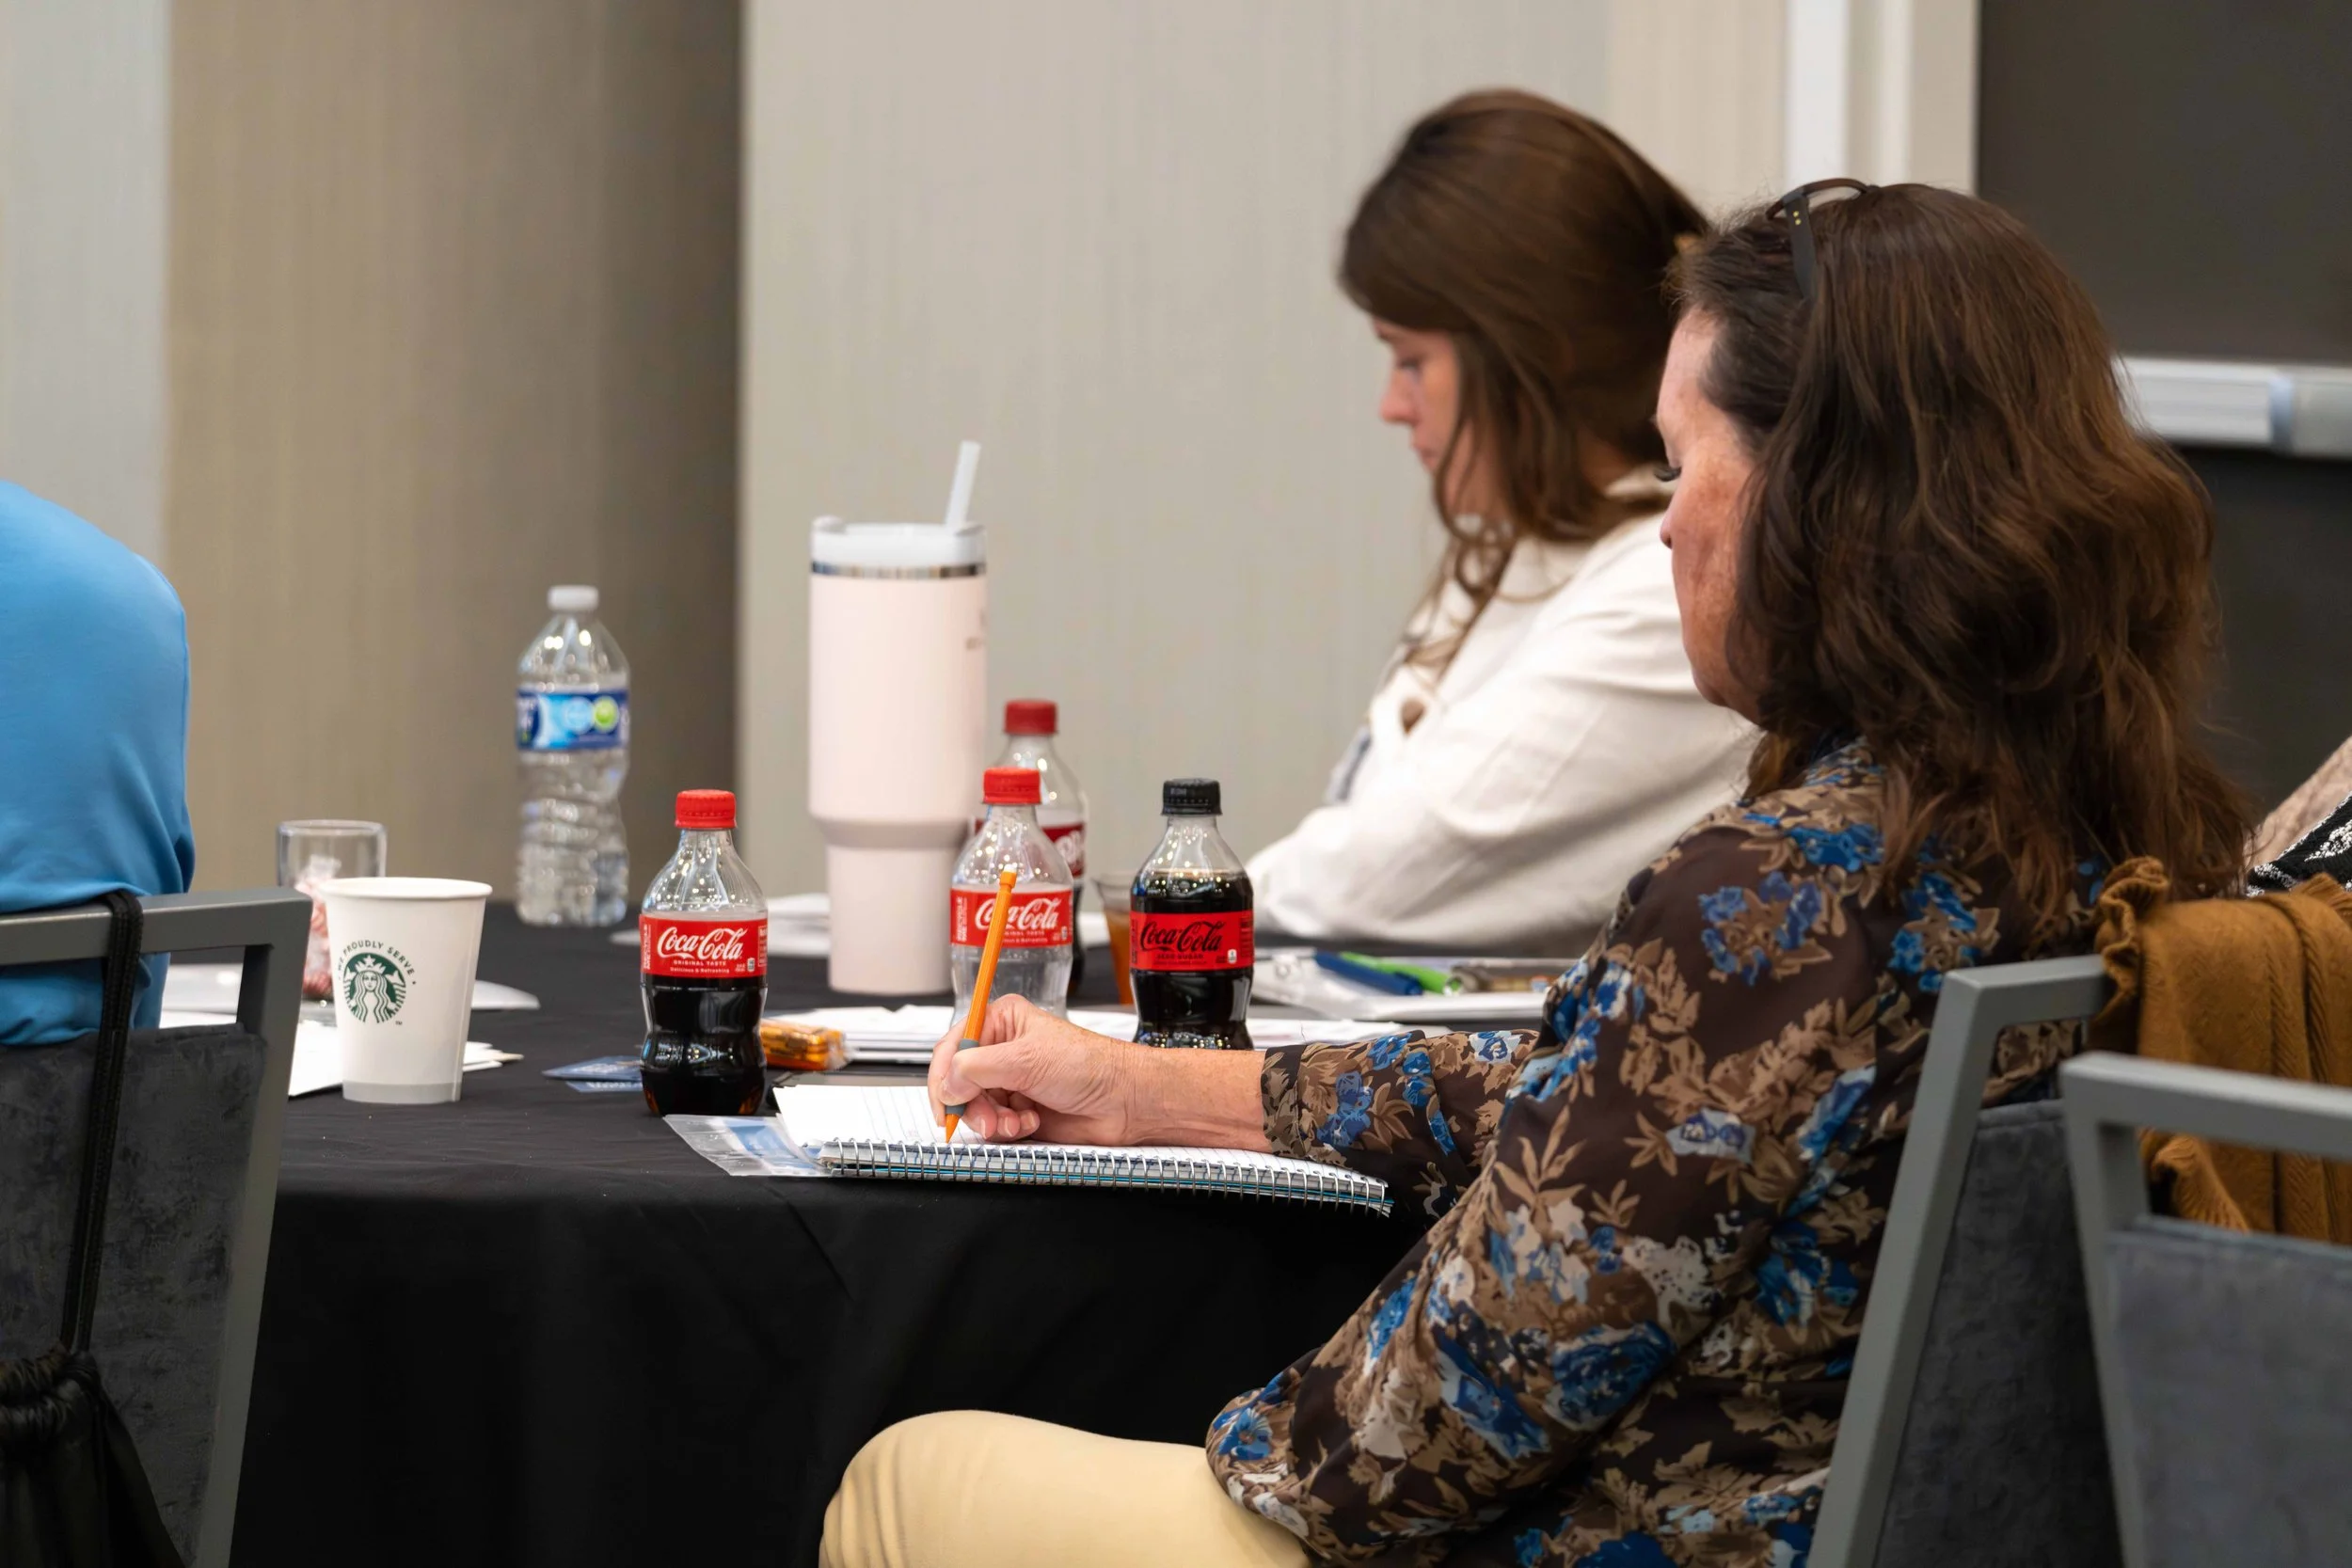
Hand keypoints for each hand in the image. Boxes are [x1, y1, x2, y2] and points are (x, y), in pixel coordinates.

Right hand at [927, 994, 1270, 1150]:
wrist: (1124, 1101)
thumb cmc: (1090, 1066)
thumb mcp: (1027, 1059)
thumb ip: (977, 1068)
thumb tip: (946, 1082)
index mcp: (1001, 1021)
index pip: (952, 1046)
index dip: (942, 1076)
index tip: (945, 1100)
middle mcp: (1002, 1050)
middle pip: (958, 1082)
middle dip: (970, 1105)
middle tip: (987, 1120)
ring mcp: (1011, 1081)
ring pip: (974, 1108)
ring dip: (991, 1120)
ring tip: (1016, 1122)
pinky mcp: (1020, 1109)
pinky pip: (994, 1125)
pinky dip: (1008, 1129)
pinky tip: (1031, 1123)